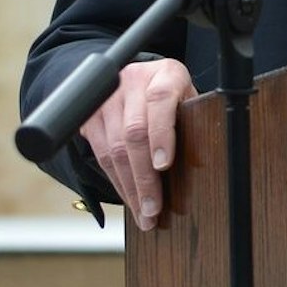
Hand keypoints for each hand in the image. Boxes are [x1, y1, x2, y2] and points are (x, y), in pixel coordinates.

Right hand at [79, 58, 196, 231]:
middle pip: (134, 132)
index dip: (161, 133)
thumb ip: (189, 123)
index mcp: (166, 73)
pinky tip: (128, 197)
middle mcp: (134, 80)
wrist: (141, 80)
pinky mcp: (90, 115)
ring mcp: (108, 96)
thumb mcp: (188, 102)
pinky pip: (101, 154)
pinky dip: (116, 181)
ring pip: (115, 148)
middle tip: (154, 208)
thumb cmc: (174, 99)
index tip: (164, 165)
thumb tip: (196, 166)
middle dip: (144, 177)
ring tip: (143, 212)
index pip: (161, 99)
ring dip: (129, 187)